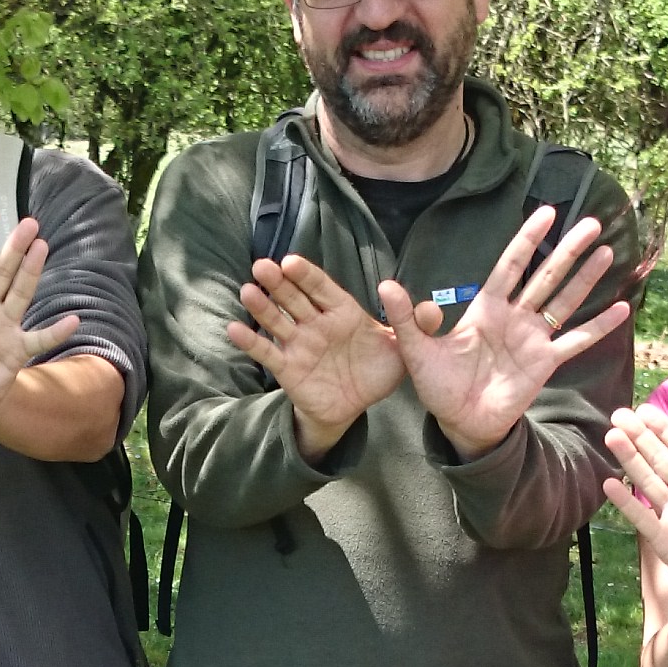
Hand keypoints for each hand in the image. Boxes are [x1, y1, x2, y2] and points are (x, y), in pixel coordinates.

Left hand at [0, 208, 82, 425]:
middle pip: (1, 273)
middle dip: (14, 249)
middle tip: (29, 222)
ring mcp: (5, 327)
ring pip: (20, 294)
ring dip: (32, 273)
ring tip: (43, 246)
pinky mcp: (17, 351)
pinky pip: (39, 339)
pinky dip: (55, 332)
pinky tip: (73, 320)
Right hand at [224, 254, 402, 460]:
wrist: (355, 405)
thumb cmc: (375, 370)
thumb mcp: (401, 349)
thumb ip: (413, 325)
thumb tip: (433, 308)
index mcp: (342, 312)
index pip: (322, 288)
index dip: (307, 275)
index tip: (291, 261)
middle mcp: (317, 323)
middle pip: (294, 298)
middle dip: (278, 282)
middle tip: (262, 266)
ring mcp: (299, 344)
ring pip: (277, 321)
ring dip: (261, 306)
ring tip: (247, 291)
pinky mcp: (288, 367)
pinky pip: (267, 353)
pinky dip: (250, 342)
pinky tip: (234, 329)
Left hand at [386, 205, 630, 458]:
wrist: (459, 424)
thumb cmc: (438, 386)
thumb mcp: (416, 350)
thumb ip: (407, 318)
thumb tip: (384, 285)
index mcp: (486, 308)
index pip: (511, 265)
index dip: (528, 240)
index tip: (548, 213)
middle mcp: (514, 317)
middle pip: (546, 276)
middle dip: (568, 251)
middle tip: (591, 224)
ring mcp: (533, 339)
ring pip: (564, 301)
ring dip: (585, 279)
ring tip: (606, 253)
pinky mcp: (545, 364)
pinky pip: (576, 341)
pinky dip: (598, 327)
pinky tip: (621, 309)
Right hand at [604, 406, 667, 613]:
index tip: (648, 410)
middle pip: (662, 460)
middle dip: (642, 437)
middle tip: (620, 413)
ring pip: (650, 482)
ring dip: (631, 460)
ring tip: (612, 436)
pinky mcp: (666, 539)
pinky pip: (644, 518)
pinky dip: (626, 503)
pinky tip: (608, 485)